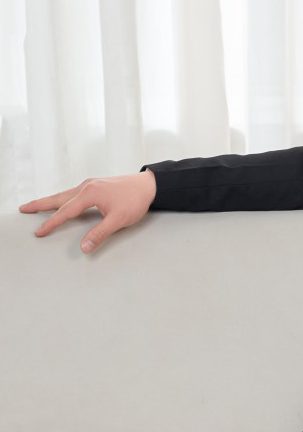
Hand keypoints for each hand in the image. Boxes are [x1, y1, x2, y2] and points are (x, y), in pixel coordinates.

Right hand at [19, 171, 156, 253]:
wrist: (150, 185)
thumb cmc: (136, 200)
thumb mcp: (118, 220)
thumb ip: (100, 234)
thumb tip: (84, 247)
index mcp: (89, 194)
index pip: (65, 212)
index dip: (51, 223)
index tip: (39, 232)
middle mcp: (86, 186)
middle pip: (58, 198)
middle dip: (40, 204)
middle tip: (23, 209)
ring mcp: (90, 184)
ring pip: (64, 194)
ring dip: (49, 200)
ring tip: (36, 206)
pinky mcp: (95, 185)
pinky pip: (72, 192)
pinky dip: (61, 198)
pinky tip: (61, 202)